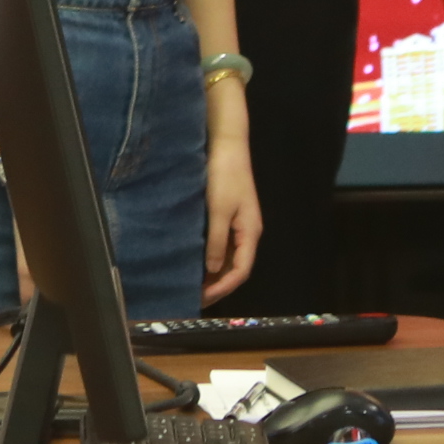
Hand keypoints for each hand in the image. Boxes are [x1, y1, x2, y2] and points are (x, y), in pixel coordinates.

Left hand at [201, 126, 264, 302]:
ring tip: (193, 284)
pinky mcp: (229, 216)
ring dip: (213, 272)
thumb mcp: (219, 209)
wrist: (227, 145)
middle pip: (235, 267)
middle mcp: (247, 233)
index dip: (223, 287)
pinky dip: (211, 257)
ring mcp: (239, 225)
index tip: (202, 298)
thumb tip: (212, 270)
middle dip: (217, 284)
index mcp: (250, 233)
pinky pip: (222, 244)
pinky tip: (196, 261)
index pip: (240, 271)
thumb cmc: (224, 176)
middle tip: (194, 296)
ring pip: (229, 257)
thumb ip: (216, 241)